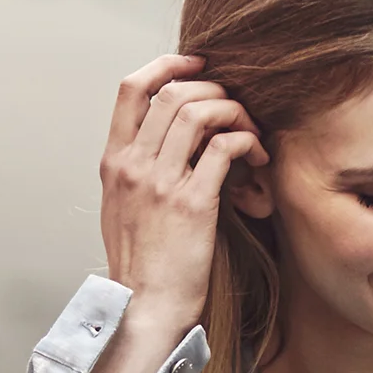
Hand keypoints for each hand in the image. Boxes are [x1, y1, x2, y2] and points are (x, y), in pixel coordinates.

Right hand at [97, 55, 265, 332]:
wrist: (145, 307)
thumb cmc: (141, 263)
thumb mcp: (121, 206)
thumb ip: (137, 168)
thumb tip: (167, 136)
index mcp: (114, 162)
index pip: (131, 88)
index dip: (168, 65)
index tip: (198, 65)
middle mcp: (134, 165)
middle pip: (175, 93)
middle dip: (215, 90)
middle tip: (236, 109)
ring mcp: (161, 183)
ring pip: (201, 112)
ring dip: (235, 113)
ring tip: (251, 133)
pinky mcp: (193, 204)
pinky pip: (226, 147)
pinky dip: (248, 142)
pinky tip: (258, 157)